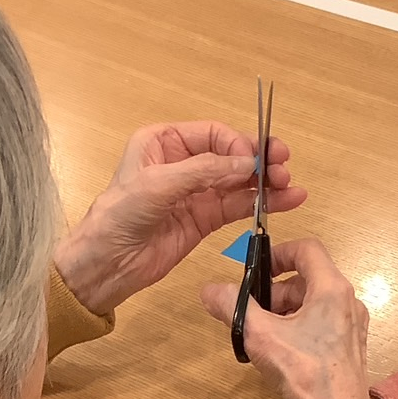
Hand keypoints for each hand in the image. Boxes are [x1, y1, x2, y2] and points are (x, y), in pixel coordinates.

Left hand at [53, 121, 306, 315]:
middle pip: (231, 156)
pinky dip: (261, 204)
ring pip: (239, 183)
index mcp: (164, 142)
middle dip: (259, 161)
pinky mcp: (203, 220)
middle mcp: (182, 163)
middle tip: (284, 168)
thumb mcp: (159, 185)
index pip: (212, 134)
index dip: (238, 144)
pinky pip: (237, 207)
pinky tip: (285, 201)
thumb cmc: (120, 215)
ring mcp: (195, 193)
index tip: (257, 160)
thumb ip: (205, 171)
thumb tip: (249, 165)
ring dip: (266, 184)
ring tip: (291, 188)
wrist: (106, 264)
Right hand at [201, 238, 375, 398]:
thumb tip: (208, 290)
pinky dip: (299, 329)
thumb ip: (232, 307)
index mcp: (332, 289)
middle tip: (253, 313)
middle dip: (276, 291)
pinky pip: (322, 325)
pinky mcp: (351, 349)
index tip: (256, 273)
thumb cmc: (303, 372)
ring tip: (263, 337)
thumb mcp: (260, 336)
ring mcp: (353, 327)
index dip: (278, 253)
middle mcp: (349, 302)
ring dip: (285, 312)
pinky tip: (282, 354)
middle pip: (308, 279)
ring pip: (314, 304)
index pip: (307, 249)